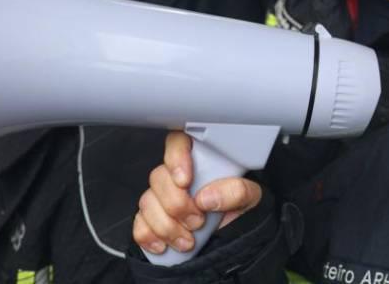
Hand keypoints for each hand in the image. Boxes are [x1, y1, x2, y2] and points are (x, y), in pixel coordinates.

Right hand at [132, 131, 263, 256]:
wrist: (231, 238)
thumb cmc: (238, 210)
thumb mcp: (250, 197)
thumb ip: (235, 191)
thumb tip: (206, 197)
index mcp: (201, 161)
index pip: (179, 142)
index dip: (176, 157)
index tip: (185, 180)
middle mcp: (177, 177)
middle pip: (159, 177)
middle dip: (176, 204)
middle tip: (197, 220)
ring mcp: (161, 198)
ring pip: (147, 202)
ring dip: (166, 226)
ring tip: (187, 240)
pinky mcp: (151, 220)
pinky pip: (138, 224)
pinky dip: (149, 236)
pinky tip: (164, 245)